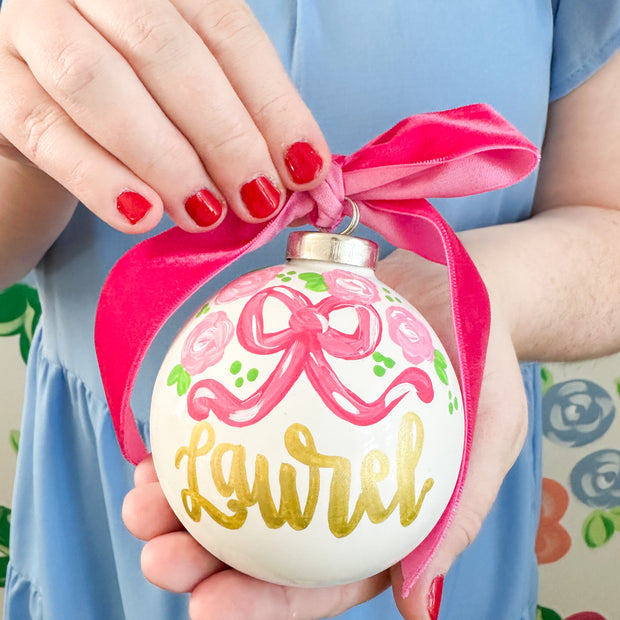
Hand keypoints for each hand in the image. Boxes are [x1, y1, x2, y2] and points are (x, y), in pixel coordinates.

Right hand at [0, 0, 328, 233]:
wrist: (40, 90)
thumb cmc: (132, 88)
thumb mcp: (187, 82)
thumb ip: (235, 109)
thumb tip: (296, 171)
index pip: (225, 28)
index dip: (271, 103)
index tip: (305, 168)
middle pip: (165, 48)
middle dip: (224, 135)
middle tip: (257, 199)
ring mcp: (29, 24)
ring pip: (96, 80)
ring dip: (164, 158)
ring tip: (205, 214)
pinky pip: (42, 127)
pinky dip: (97, 177)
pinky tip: (140, 215)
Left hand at [123, 249, 528, 618]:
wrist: (459, 288)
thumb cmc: (485, 365)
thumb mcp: (493, 433)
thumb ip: (458, 511)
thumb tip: (412, 602)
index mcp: (378, 517)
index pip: (320, 580)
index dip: (263, 604)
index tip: (207, 609)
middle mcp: (330, 485)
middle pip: (261, 541)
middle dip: (200, 561)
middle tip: (159, 559)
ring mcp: (299, 436)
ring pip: (234, 484)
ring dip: (181, 500)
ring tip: (141, 505)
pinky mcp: (280, 389)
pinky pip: (232, 418)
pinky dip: (195, 434)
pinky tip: (157, 444)